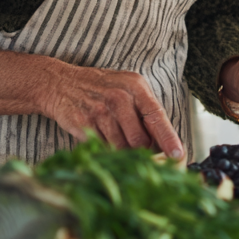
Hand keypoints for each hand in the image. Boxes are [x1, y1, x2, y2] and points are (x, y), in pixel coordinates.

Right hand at [39, 62, 184, 157]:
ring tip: (119, 141)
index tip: (178, 154)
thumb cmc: (102, 88)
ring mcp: (100, 112)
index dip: (169, 138)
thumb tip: (163, 141)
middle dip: (143, 151)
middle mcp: (119, 98)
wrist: (61, 83)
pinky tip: (104, 141)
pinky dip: (107, 151)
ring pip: (121, 147)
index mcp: (136, 87)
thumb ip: (145, 110)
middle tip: (141, 152)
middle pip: (139, 139)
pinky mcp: (83, 124)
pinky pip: (102, 148)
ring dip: (124, 153)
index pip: (157, 117)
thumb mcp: (128, 88)